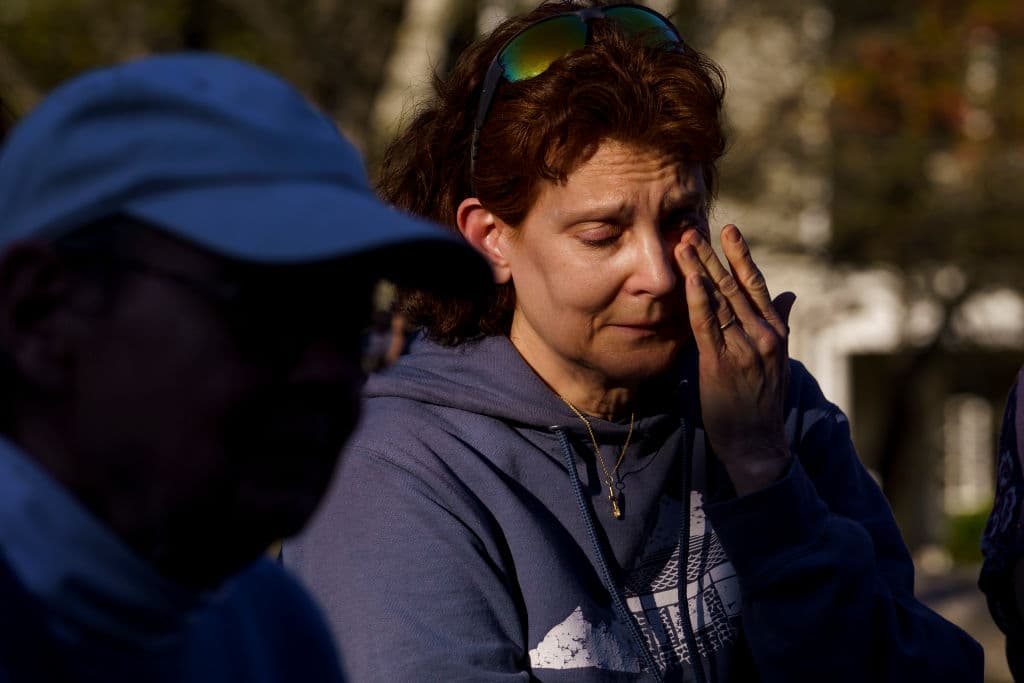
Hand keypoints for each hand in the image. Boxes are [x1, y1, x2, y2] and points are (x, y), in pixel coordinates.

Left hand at [675, 224, 796, 494]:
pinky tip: (689, 278)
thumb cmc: (762, 401)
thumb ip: (781, 323)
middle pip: (734, 284)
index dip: (741, 255)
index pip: (757, 284)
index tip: (729, 230)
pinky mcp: (722, 362)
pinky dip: (698, 298)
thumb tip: (791, 295)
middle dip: (712, 254)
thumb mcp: (777, 358)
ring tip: (683, 242)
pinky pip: (707, 324)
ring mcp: (744, 347)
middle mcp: (762, 334)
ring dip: (699, 268)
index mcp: (774, 331)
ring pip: (719, 299)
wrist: (757, 441)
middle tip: (694, 227)